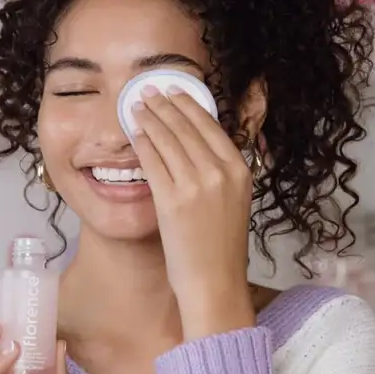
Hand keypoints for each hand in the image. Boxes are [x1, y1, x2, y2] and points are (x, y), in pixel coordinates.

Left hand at [132, 85, 255, 339]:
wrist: (214, 282)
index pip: (210, 125)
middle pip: (186, 126)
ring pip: (167, 139)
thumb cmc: (221, 247)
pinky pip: (153, 160)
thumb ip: (221, 172)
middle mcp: (221, 172)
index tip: (173, 91)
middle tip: (147, 90)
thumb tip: (198, 145)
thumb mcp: (234, 201)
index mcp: (240, 170)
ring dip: (150, 118)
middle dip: (164, 104)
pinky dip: (142, 143)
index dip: (188, 104)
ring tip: (136, 106)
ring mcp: (196, 185)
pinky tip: (134, 133)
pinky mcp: (172, 200)